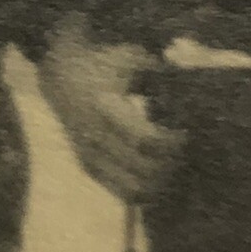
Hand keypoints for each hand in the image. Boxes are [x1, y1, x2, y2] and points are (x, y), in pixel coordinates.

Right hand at [37, 15, 183, 201]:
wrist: (62, 78)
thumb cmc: (100, 65)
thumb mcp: (126, 58)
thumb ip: (156, 69)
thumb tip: (188, 79)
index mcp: (105, 109)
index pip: (144, 140)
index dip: (170, 142)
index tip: (185, 133)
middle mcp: (95, 137)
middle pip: (144, 169)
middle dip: (170, 163)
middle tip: (184, 151)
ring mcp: (91, 156)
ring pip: (135, 188)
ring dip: (160, 182)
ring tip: (173, 165)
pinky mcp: (90, 168)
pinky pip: (123, 193)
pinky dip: (145, 191)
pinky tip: (159, 178)